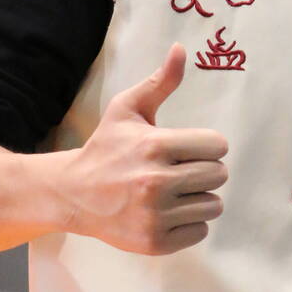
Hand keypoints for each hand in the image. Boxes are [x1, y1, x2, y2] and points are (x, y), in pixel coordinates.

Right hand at [62, 44, 228, 254]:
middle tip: (180, 170)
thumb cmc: (106, 148)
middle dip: (204, 170)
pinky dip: (189, 224)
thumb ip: (159, 82)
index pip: (218, 146)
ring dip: (199, 198)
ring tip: (174, 192)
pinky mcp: (155, 241)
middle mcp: (156, 182)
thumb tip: (181, 49)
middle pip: (219, 175)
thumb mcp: (127, 110)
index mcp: (155, 146)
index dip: (207, 146)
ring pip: (214, 205)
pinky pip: (201, 232)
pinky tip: (167, 213)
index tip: (189, 148)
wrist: (72, 194)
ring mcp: (155, 215)